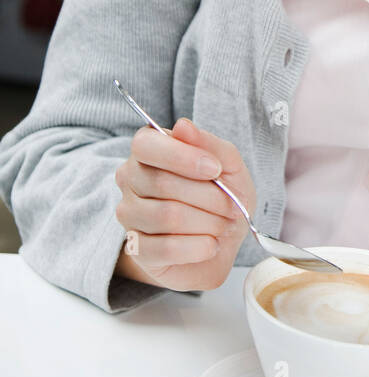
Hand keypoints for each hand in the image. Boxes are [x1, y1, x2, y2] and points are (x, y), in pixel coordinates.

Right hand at [114, 117, 256, 290]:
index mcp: (149, 151)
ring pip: (166, 216)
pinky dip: (198, 247)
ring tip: (222, 225)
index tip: (215, 169)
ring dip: (207, 223)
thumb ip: (211, 145)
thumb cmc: (223, 198)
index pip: (146, 144)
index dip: (182, 156)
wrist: (223, 243)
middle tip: (231, 206)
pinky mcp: (137, 250)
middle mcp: (130, 180)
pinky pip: (165, 248)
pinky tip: (210, 244)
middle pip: (161, 183)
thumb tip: (183, 126)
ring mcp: (129, 215)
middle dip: (208, 196)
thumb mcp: (231, 168)